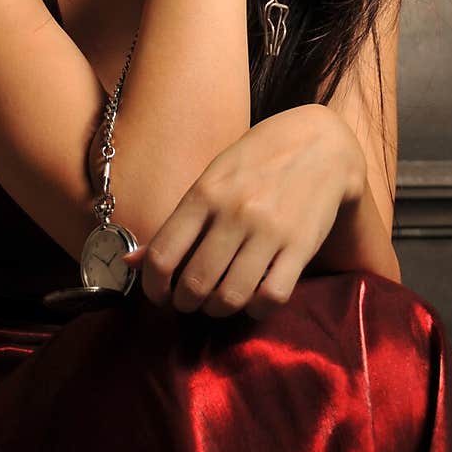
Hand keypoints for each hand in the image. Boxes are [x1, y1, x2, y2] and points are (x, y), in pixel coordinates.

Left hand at [123, 105, 365, 319]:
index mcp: (205, 192)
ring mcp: (270, 230)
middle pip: (195, 282)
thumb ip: (177, 223)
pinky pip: (271, 296)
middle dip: (186, 302)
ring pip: (231, 295)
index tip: (158, 295)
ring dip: (218, 308)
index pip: (163, 254)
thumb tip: (130, 264)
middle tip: (190, 300)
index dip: (153, 287)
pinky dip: (256, 308)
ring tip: (218, 301)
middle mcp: (234, 212)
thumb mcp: (212, 179)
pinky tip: (252, 297)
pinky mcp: (301, 246)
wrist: (322, 143)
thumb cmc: (257, 161)